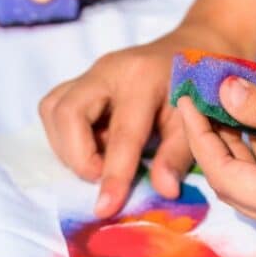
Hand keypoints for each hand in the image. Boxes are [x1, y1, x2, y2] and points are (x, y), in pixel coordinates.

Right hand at [39, 26, 242, 217]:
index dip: (113, 174)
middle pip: (66, 113)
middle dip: (77, 156)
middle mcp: (108, 69)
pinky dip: (67, 134)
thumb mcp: (200, 120)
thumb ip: (179, 155)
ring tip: (99, 160)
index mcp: (143, 78)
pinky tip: (94, 145)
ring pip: (53, 109)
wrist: (197, 48)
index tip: (105, 208)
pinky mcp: (82, 79)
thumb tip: (164, 191)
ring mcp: (91, 71)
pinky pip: (56, 107)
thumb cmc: (202, 87)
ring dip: (68, 145)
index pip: (121, 133)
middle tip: (101, 175)